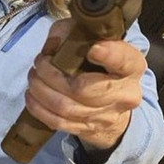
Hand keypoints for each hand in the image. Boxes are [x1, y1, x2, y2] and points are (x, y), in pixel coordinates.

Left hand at [25, 19, 147, 150]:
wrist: (113, 101)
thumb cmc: (99, 62)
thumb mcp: (92, 39)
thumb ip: (71, 33)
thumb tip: (50, 47)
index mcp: (132, 66)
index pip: (124, 61)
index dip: (109, 55)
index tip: (93, 49)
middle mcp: (125, 94)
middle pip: (84, 90)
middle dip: (52, 75)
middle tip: (39, 63)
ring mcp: (107, 116)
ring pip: (67, 107)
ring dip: (41, 91)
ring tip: (33, 77)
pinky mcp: (89, 129)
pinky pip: (59, 122)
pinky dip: (39, 109)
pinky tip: (32, 96)